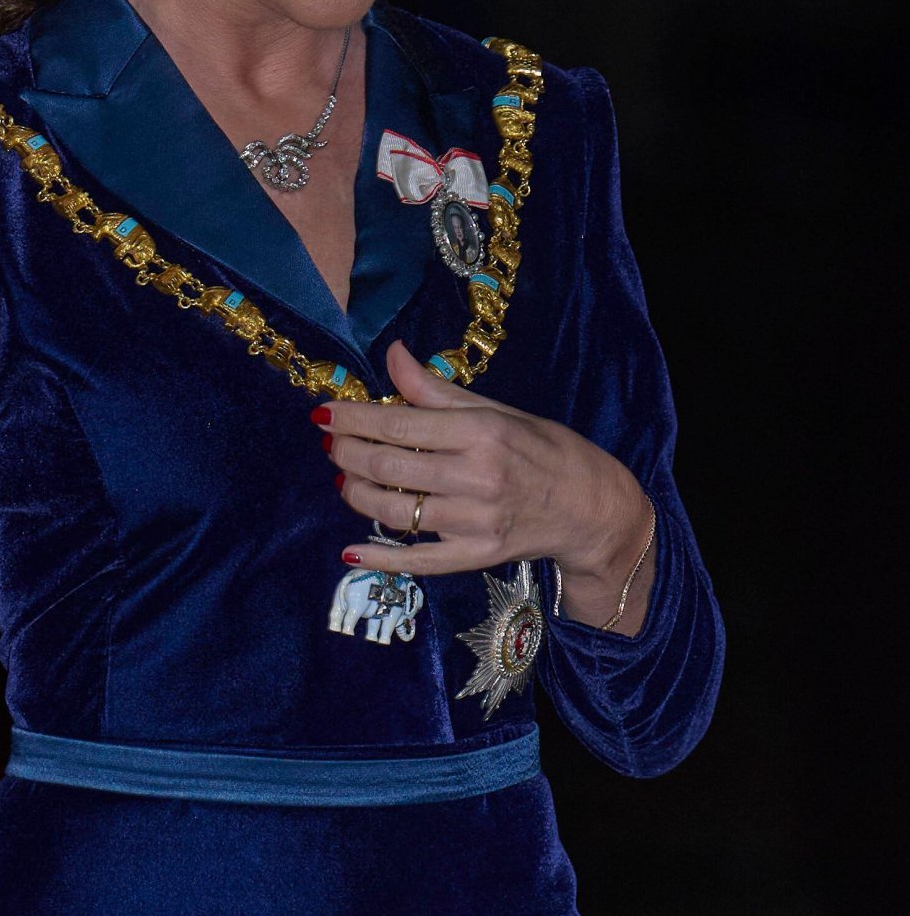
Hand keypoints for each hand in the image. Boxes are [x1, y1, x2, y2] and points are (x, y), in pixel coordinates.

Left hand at [320, 341, 654, 626]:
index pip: (400, 423)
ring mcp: (475, 522)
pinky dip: (380, 557)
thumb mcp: (494, 409)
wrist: (590, 506)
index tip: (324, 413)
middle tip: (330, 444)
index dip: (354, 418)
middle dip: (347, 454)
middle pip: (389, 468)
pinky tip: (350, 548)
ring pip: (395, 511)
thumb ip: (436, 389)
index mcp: (480, 431)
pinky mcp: (476, 557)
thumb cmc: (541, 448)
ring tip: (343, 478)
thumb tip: (392, 354)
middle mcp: (476, 476)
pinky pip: (418, 561)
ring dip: (356, 494)